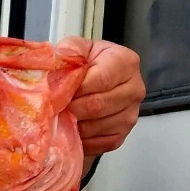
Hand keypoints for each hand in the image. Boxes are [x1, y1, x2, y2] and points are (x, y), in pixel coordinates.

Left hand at [56, 37, 144, 163]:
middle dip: (71, 107)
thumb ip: (69, 49)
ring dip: (74, 123)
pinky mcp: (122, 134)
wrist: (90, 81)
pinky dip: (81, 138)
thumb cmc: (84, 64)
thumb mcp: (77, 48)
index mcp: (126, 62)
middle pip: (97, 105)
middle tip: (55, 105)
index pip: (100, 79)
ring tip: (61, 115)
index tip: (58, 90)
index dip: (75, 88)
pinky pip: (99, 143)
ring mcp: (131, 114)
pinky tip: (72, 128)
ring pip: (96, 125)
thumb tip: (62, 57)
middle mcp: (134, 88)